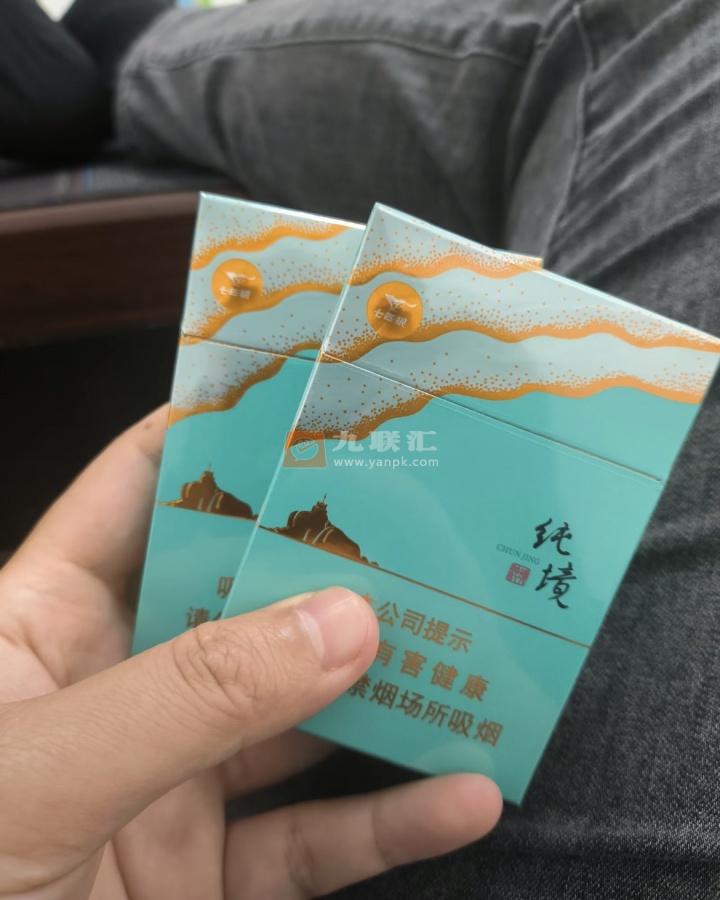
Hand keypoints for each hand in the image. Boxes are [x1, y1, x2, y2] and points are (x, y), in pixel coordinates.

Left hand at [0, 407, 501, 898]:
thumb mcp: (44, 776)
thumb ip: (193, 697)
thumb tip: (341, 623)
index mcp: (45, 625)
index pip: (137, 495)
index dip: (213, 439)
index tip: (306, 401)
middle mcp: (118, 689)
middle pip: (241, 599)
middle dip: (328, 563)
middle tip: (423, 520)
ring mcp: (169, 783)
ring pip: (296, 717)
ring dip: (382, 692)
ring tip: (469, 650)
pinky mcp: (207, 876)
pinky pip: (314, 840)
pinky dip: (390, 822)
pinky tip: (460, 794)